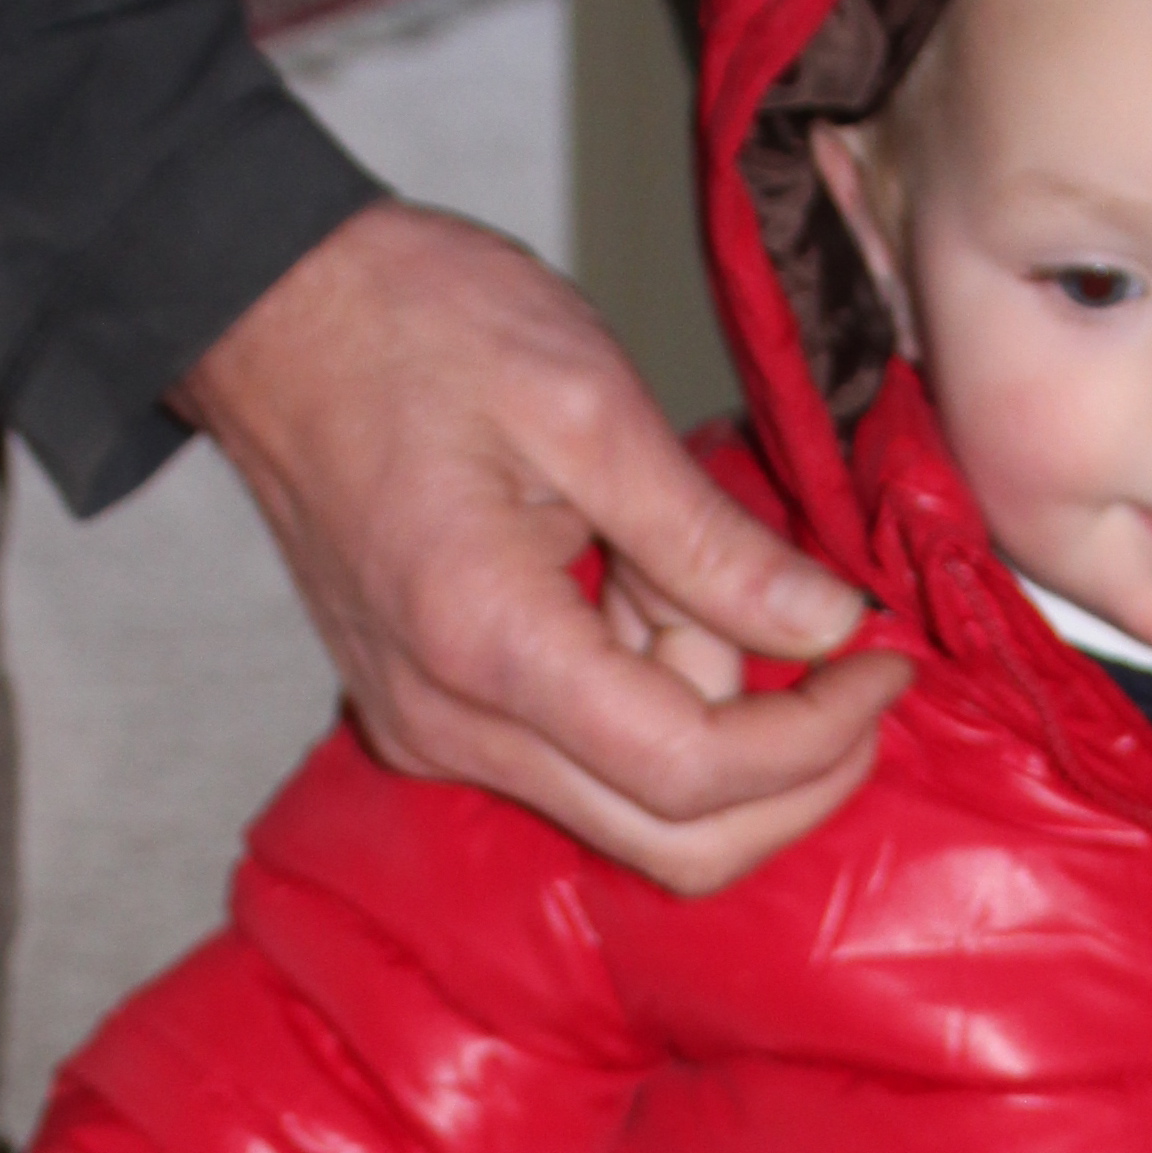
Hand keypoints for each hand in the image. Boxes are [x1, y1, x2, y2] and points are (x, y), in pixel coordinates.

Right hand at [177, 203, 910, 891]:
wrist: (269, 311)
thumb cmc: (412, 325)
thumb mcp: (590, 405)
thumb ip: (716, 542)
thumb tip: (831, 627)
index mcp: (487, 644)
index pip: (693, 772)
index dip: (815, 740)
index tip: (882, 664)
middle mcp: (449, 725)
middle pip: (673, 842)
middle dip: (790, 774)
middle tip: (851, 670)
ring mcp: (432, 735)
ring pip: (634, 812)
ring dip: (706, 722)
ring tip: (679, 571)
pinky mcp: (431, 721)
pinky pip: (579, 765)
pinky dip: (644, 705)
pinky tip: (631, 594)